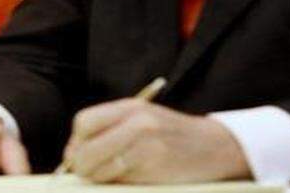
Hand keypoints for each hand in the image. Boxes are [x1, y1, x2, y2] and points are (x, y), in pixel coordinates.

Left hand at [62, 99, 249, 183]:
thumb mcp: (143, 118)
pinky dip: (118, 183)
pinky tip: (129, 179)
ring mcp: (146, 146)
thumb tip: (74, 154)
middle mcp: (137, 123)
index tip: (79, 154)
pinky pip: (120, 180)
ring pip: (100, 170)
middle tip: (87, 172)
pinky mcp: (154, 167)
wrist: (215, 146)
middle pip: (86, 150)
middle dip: (81, 165)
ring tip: (112, 175)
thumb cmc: (173, 134)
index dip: (76, 142)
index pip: (84, 122)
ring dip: (98, 178)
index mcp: (131, 107)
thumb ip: (111, 128)